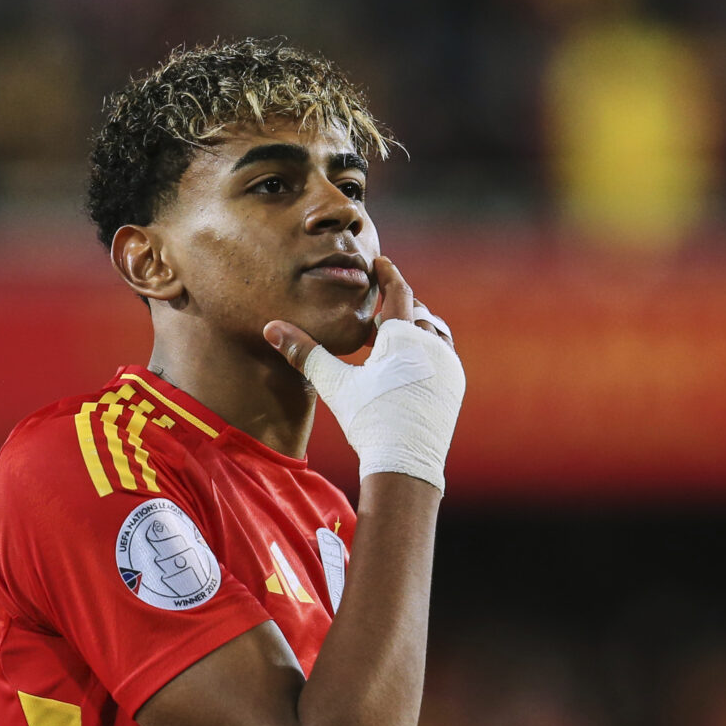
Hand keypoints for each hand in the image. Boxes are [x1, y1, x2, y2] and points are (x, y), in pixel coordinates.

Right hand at [263, 257, 464, 490]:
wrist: (405, 464)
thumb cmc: (369, 421)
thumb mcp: (335, 384)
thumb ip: (305, 352)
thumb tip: (271, 328)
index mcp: (404, 337)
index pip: (399, 291)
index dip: (388, 273)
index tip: (380, 261)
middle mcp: (432, 345)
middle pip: (417, 311)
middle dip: (398, 303)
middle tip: (378, 303)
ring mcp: (448, 366)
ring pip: (434, 331)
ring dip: (415, 325)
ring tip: (394, 331)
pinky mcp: (454, 386)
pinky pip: (443, 354)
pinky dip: (426, 347)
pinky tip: (410, 362)